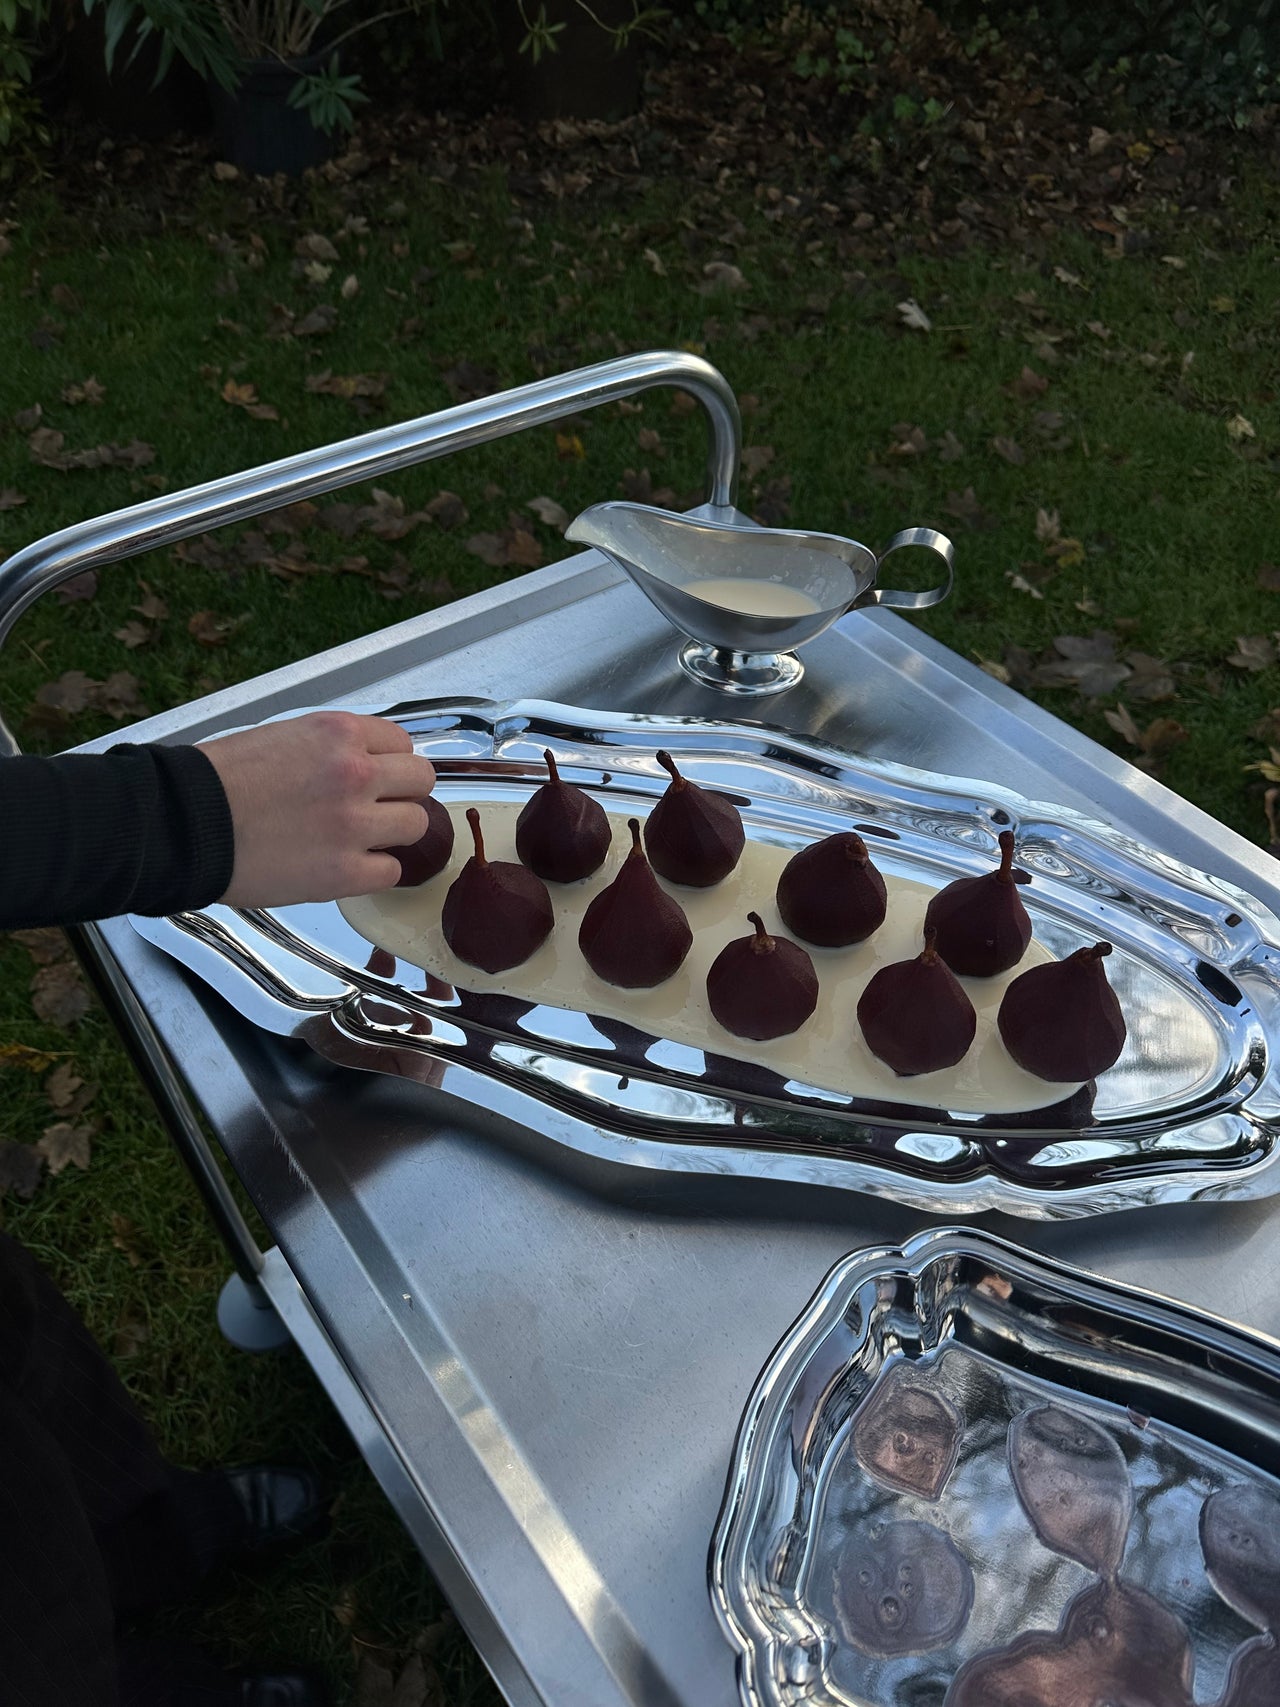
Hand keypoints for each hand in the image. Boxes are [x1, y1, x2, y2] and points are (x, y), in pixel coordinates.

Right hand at [198, 711, 435, 907]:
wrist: (183, 824)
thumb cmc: (218, 781)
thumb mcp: (282, 736)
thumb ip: (330, 748)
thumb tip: (362, 763)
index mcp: (339, 733)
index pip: (401, 743)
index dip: (390, 763)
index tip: (378, 777)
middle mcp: (356, 773)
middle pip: (421, 781)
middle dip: (402, 794)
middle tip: (378, 808)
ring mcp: (354, 824)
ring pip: (416, 825)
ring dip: (394, 834)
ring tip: (361, 840)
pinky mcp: (345, 872)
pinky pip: (391, 873)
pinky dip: (374, 873)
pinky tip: (347, 867)